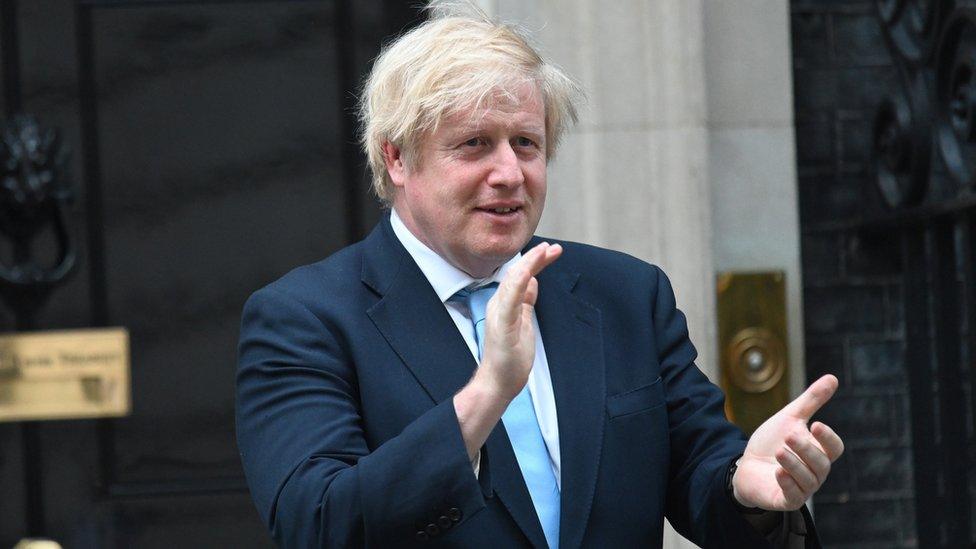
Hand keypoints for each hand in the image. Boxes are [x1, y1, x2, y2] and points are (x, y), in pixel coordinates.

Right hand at [476, 242, 561, 400]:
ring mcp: (499, 315)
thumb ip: (526, 300)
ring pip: (512, 282)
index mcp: (504, 303)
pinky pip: (509, 302)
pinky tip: (527, 274)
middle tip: (553, 247)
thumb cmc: (509, 356)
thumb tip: (533, 280)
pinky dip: (517, 285)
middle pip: (517, 273)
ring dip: (528, 264)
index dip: (536, 261)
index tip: (552, 250)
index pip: (520, 275)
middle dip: (535, 257)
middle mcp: (498, 304)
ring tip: (543, 251)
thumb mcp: (522, 321)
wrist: (497, 382)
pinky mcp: (501, 326)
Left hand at [732, 374, 844, 510]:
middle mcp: (815, 472)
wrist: (746, 465)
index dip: (828, 438)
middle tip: (789, 435)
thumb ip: (811, 400)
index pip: (834, 448)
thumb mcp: (789, 418)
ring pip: (807, 480)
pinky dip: (787, 484)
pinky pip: (793, 496)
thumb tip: (833, 378)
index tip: (815, 425)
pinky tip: (778, 472)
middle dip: (806, 449)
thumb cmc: (771, 442)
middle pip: (821, 464)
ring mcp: (802, 488)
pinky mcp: (786, 500)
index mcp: (819, 452)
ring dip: (794, 464)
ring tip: (779, 451)